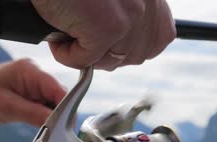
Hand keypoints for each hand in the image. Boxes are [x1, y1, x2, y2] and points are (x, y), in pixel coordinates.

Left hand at [0, 59, 65, 126]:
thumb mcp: (6, 108)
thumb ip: (34, 114)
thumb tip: (58, 123)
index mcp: (30, 70)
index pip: (58, 89)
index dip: (66, 108)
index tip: (66, 128)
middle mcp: (35, 73)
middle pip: (58, 96)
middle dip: (58, 115)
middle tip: (55, 134)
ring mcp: (33, 82)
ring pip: (52, 102)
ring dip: (50, 117)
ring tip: (45, 132)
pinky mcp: (29, 92)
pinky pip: (44, 105)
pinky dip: (43, 116)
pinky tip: (39, 126)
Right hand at [31, 0, 175, 70]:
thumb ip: (127, 11)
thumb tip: (120, 50)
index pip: (160, 38)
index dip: (132, 46)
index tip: (110, 42)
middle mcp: (147, 3)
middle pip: (136, 55)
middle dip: (107, 53)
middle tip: (82, 37)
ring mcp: (130, 16)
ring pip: (111, 60)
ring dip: (85, 52)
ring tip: (67, 29)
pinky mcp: (108, 28)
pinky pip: (85, 60)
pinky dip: (65, 53)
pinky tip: (57, 34)